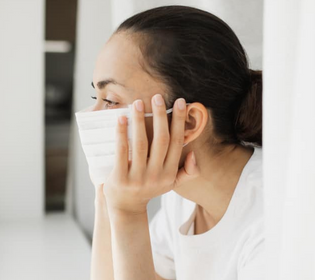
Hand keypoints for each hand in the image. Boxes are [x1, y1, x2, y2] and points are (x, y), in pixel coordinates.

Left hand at [103, 95, 199, 215]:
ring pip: (141, 143)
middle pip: (161, 140)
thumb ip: (186, 172)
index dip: (179, 121)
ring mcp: (138, 177)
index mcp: (169, 173)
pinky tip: (121, 118)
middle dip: (161, 116)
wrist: (126, 208)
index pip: (176, 142)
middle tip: (157, 97)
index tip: (180, 102)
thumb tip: (194, 154)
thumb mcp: (170, 184)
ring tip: (138, 103)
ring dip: (140, 121)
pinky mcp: (120, 178)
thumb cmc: (148, 189)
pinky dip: (121, 134)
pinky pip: (122, 152)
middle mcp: (156, 175)